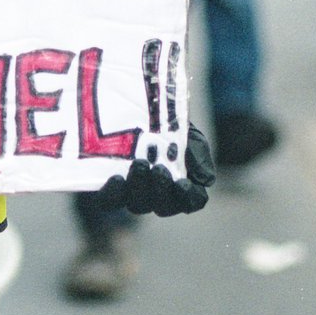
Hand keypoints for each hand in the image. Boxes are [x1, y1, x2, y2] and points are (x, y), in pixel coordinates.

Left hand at [86, 126, 214, 219]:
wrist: (129, 107)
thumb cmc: (164, 124)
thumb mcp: (185, 131)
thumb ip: (198, 152)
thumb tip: (206, 180)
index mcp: (182, 184)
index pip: (192, 201)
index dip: (189, 198)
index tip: (183, 184)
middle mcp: (158, 194)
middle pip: (163, 207)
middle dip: (161, 190)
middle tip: (158, 170)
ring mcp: (132, 193)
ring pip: (138, 205)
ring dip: (140, 188)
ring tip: (139, 164)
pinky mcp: (109, 188)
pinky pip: (110, 201)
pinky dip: (114, 193)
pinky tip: (117, 178)